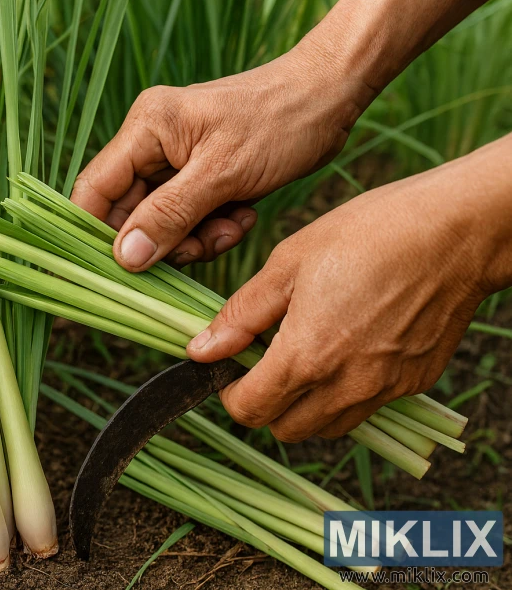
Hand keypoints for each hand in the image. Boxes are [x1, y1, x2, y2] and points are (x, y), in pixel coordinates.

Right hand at [70, 50, 365, 270]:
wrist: (331, 98)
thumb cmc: (280, 121)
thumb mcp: (223, 173)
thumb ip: (170, 216)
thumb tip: (125, 258)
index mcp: (146, 129)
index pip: (95, 190)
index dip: (96, 233)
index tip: (113, 272)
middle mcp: (152, 145)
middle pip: (129, 214)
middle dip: (163, 241)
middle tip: (199, 247)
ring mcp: (176, 163)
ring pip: (162, 224)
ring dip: (194, 239)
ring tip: (231, 226)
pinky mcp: (200, 178)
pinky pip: (190, 221)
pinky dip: (213, 229)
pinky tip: (242, 215)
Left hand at [185, 141, 511, 440]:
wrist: (457, 231)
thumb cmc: (371, 234)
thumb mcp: (288, 264)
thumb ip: (241, 315)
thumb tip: (202, 350)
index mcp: (306, 357)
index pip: (250, 410)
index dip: (231, 393)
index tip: (232, 368)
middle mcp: (347, 385)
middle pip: (286, 429)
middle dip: (266, 403)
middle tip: (266, 360)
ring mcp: (385, 389)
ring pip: (328, 426)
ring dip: (306, 406)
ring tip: (308, 354)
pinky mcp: (414, 383)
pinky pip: (368, 407)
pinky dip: (347, 393)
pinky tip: (349, 348)